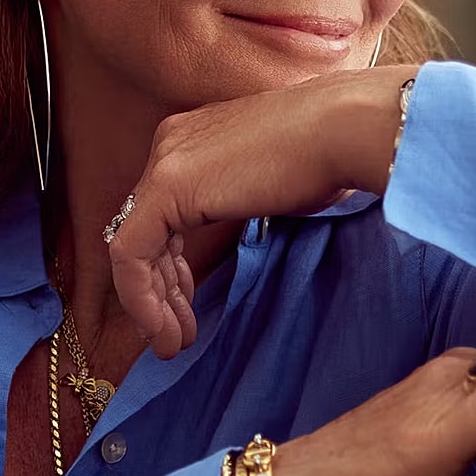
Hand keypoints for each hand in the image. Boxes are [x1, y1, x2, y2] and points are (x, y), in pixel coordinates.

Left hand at [108, 66, 418, 357]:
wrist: (344, 131)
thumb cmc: (328, 158)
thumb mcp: (269, 186)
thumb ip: (240, 203)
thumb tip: (242, 230)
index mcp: (193, 141)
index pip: (162, 217)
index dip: (171, 271)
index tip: (189, 309)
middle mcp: (170, 145)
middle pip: (146, 234)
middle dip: (161, 292)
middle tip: (177, 336)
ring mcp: (165, 163)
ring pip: (133, 248)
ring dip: (151, 304)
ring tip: (172, 345)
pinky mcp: (166, 186)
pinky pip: (132, 253)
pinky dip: (143, 298)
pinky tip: (163, 329)